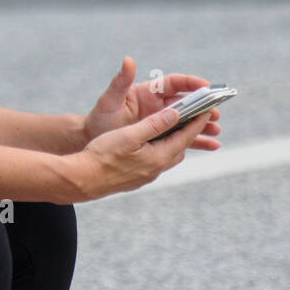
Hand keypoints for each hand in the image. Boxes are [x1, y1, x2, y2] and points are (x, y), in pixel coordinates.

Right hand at [73, 104, 214, 202]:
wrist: (81, 180)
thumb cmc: (103, 155)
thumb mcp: (130, 135)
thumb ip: (154, 124)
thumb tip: (176, 114)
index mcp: (158, 157)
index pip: (185, 137)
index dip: (197, 122)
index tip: (207, 110)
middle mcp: (156, 169)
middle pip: (180, 148)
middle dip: (188, 132)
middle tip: (191, 117)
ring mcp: (146, 176)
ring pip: (168, 157)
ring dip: (173, 143)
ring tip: (173, 130)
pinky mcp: (135, 179)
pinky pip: (156, 163)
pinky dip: (160, 151)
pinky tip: (150, 146)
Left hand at [82, 56, 220, 151]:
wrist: (93, 141)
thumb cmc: (100, 118)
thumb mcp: (109, 100)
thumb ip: (120, 82)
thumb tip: (128, 60)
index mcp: (148, 92)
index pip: (174, 83)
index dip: (191, 83)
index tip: (206, 86)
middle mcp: (158, 105)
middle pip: (186, 103)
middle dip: (202, 107)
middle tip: (216, 113)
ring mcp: (161, 121)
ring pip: (188, 121)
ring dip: (203, 125)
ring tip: (217, 131)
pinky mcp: (162, 136)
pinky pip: (183, 138)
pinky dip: (198, 141)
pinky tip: (213, 146)